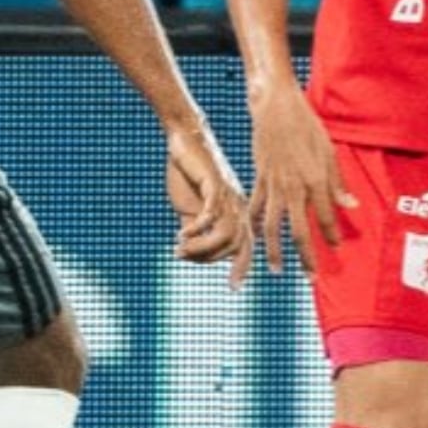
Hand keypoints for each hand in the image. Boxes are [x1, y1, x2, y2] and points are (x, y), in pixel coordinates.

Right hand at [168, 118, 251, 287]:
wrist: (184, 140)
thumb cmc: (188, 174)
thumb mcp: (190, 208)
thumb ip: (195, 231)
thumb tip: (190, 253)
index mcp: (237, 213)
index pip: (247, 248)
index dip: (243, 269)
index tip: (232, 288)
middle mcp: (237, 205)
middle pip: (238, 246)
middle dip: (212, 259)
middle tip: (183, 257)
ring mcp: (227, 195)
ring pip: (227, 235)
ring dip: (202, 248)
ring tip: (181, 249)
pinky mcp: (214, 184)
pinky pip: (211, 215)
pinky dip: (196, 230)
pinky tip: (180, 235)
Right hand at [247, 80, 355, 274]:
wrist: (274, 108)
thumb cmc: (306, 125)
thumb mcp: (328, 151)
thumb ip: (337, 183)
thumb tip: (351, 206)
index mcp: (314, 180)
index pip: (325, 217)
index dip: (331, 235)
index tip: (337, 248)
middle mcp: (292, 188)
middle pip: (298, 231)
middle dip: (305, 257)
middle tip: (310, 277)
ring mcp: (273, 185)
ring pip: (272, 226)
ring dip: (275, 251)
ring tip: (277, 269)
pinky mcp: (259, 179)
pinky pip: (256, 208)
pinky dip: (255, 226)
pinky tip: (257, 239)